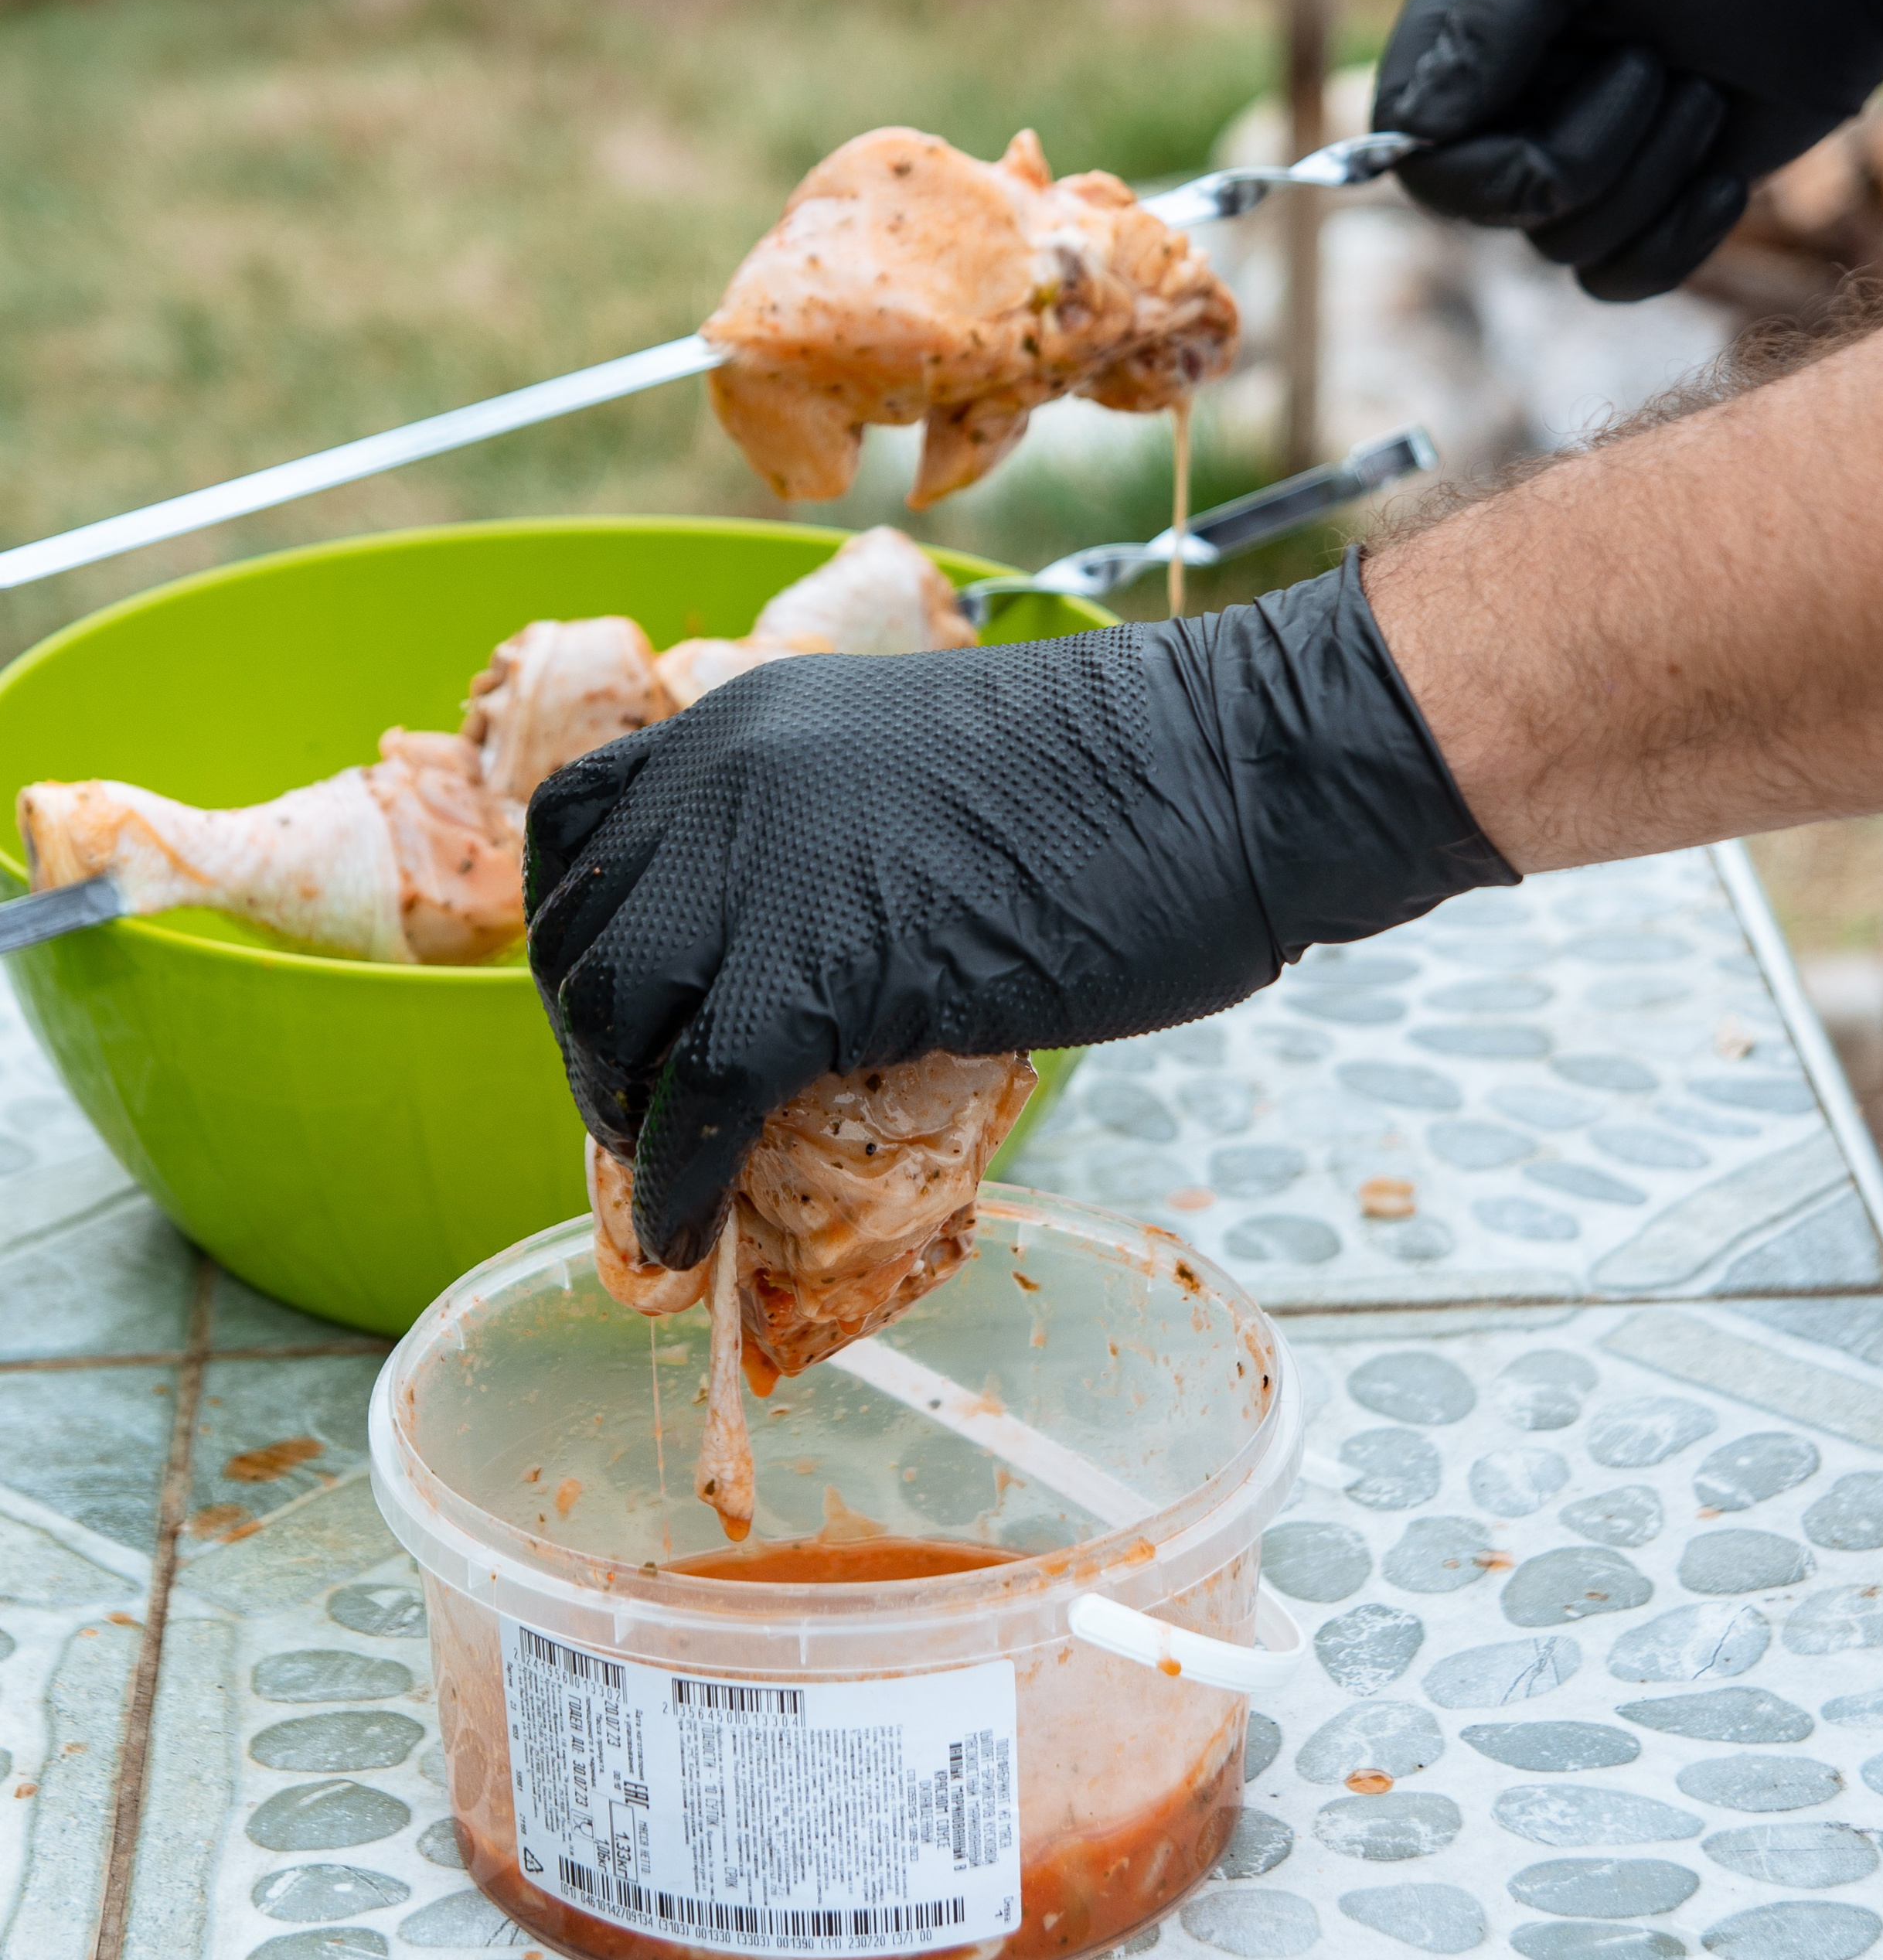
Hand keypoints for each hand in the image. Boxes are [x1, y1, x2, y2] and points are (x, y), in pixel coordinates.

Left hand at [524, 557, 1510, 1269]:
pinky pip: (693, 1102)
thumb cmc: (1129, 779)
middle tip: (650, 1122)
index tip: (624, 1013)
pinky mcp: (813, 973)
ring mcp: (757, 871)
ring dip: (621, 1120)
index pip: (578, 827)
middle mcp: (721, 778)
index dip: (581, 936)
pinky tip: (692, 1241)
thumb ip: (834, 843)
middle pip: (577, 936)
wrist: (1228, 769)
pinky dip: (673, 1187)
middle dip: (595, 1047)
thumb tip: (802, 965)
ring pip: (611, 1017)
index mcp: (748, 718)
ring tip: (670, 1183)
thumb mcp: (923, 778)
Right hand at [1374, 0, 1882, 300]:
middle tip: (1651, 68)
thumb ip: (1490, 11)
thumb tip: (1417, 131)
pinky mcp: (1637, 213)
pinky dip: (1679, 234)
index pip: (1408, 140)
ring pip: (1558, 244)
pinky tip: (1723, 170)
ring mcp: (1568, 162)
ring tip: (1702, 90)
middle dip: (1576, 154)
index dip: (1464, 149)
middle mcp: (1503, 105)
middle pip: (1477, 204)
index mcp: (1464, 28)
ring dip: (1650, 172)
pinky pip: (1616, 280)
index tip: (1541, 91)